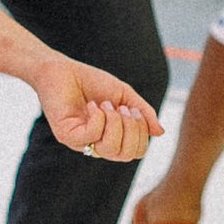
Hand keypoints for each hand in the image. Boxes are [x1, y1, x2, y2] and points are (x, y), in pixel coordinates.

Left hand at [31, 58, 161, 165]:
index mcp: (111, 138)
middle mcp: (97, 144)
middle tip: (122, 107)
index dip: (141, 132)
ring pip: (110, 149)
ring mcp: (81, 142)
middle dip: (131, 128)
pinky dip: (98, 118)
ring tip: (106, 104)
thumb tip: (160, 133)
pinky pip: (91, 136)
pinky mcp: (67, 135)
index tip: (132, 109)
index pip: (135, 151)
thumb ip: (143, 113)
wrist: (62, 69)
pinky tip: (93, 105)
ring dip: (115, 123)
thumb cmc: (91, 82)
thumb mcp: (124, 95)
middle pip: (125, 155)